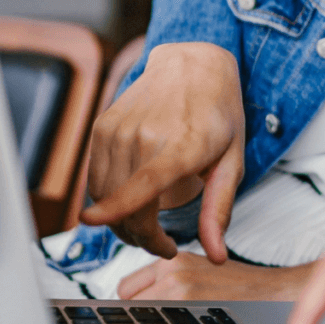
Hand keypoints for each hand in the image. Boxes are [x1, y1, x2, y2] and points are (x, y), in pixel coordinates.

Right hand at [80, 42, 244, 262]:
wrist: (191, 67)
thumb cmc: (217, 117)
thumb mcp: (231, 163)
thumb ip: (218, 210)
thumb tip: (216, 256)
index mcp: (182, 146)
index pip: (142, 182)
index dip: (116, 207)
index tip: (92, 223)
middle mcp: (144, 136)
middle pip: (124, 204)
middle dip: (139, 238)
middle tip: (161, 244)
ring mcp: (118, 129)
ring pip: (103, 195)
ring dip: (120, 222)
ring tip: (146, 226)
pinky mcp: (102, 127)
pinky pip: (94, 178)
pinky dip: (106, 199)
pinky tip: (127, 202)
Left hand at [117, 252, 314, 300]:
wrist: (275, 294)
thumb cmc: (240, 289)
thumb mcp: (200, 272)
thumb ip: (168, 282)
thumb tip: (136, 306)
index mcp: (172, 261)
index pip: (125, 288)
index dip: (132, 306)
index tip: (138, 318)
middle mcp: (172, 272)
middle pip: (126, 303)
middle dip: (136, 316)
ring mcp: (180, 290)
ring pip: (138, 318)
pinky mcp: (191, 310)